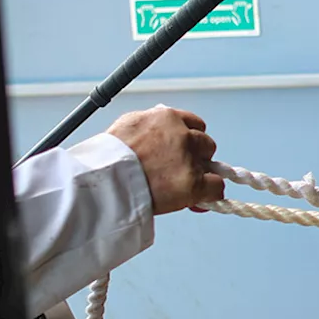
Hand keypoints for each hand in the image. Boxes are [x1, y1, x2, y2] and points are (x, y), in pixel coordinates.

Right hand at [106, 104, 224, 214]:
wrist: (102, 183)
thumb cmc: (105, 160)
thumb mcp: (126, 129)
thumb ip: (148, 129)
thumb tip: (157, 135)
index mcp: (165, 118)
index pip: (192, 123)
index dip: (189, 139)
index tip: (183, 151)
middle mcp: (181, 134)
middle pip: (205, 143)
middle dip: (197, 157)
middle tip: (179, 172)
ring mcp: (189, 159)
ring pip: (212, 166)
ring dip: (202, 175)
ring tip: (181, 187)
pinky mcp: (193, 183)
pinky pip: (216, 187)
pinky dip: (210, 195)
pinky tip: (196, 201)